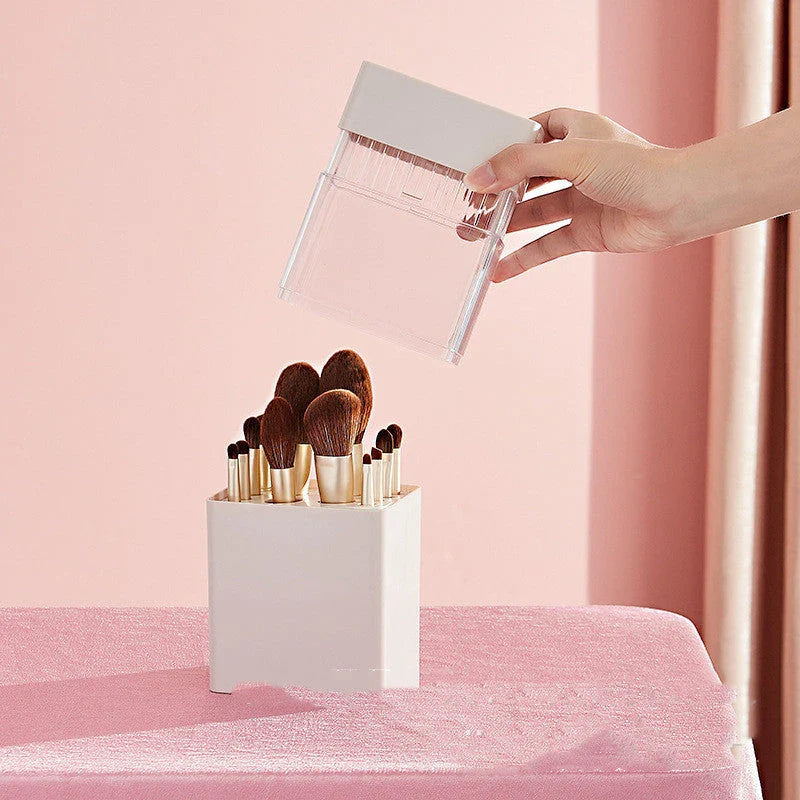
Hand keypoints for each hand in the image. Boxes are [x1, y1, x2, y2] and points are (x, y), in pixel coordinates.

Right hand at [463, 108, 684, 281]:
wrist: (678, 204)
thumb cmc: (636, 167)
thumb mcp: (571, 155)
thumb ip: (521, 164)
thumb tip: (478, 177)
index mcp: (576, 131)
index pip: (531, 133)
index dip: (504, 146)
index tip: (476, 161)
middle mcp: (577, 164)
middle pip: (526, 176)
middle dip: (497, 191)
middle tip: (467, 205)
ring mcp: (581, 200)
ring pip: (533, 213)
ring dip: (505, 225)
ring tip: (472, 235)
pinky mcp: (586, 232)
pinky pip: (547, 245)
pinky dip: (524, 258)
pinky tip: (499, 270)